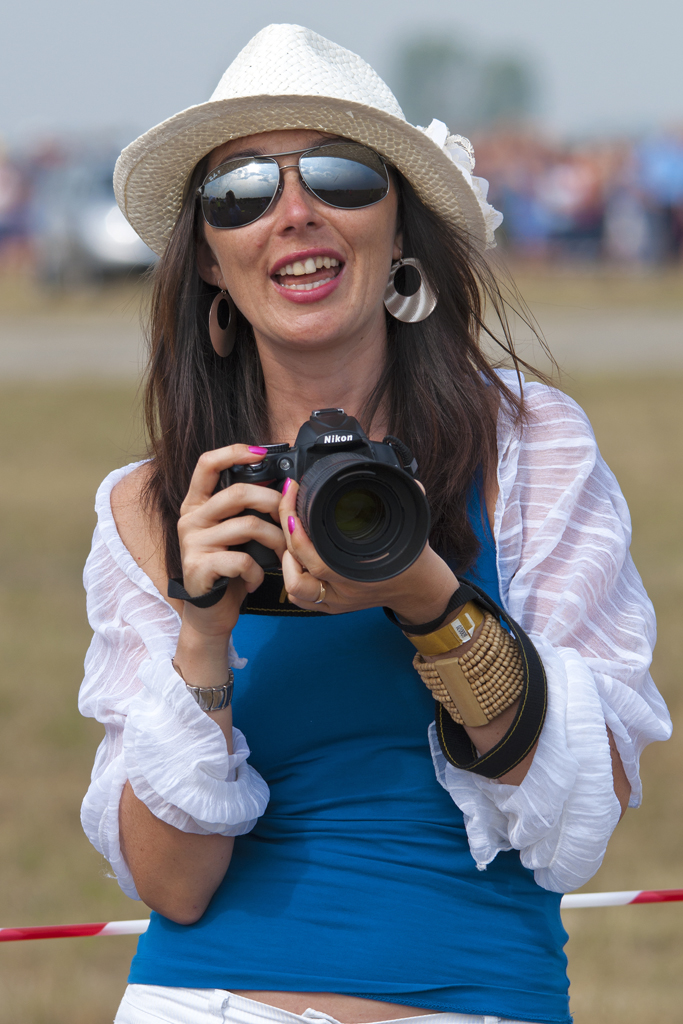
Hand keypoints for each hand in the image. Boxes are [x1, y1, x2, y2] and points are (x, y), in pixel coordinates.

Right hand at [177, 445, 286, 638]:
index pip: (207, 464)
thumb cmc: (226, 569)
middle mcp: (190, 519)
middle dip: (272, 502)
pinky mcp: (198, 568)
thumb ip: (243, 510)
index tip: (260, 451)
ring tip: (281, 554)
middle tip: (289, 517)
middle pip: (237, 493)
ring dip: (275, 540)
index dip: (233, 452)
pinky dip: (257, 572)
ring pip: (247, 526)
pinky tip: (256, 579)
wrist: (208, 613)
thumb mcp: (232, 534)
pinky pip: (242, 560)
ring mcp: (192, 543)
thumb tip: (280, 485)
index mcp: (196, 504)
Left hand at [278, 478, 457, 623]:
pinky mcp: (331, 605)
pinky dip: (291, 575)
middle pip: (297, 574)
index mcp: (360, 577)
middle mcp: (344, 593)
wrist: (420, 591)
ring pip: (294, 589)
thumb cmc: (414, 561)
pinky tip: (295, 554)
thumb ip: (410, 502)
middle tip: (288, 506)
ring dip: (286, 561)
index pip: (316, 563)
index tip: (294, 506)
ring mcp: (335, 601)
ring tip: (292, 534)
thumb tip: (412, 481)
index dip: (298, 536)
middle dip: (286, 536)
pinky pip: (299, 597)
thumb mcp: (412, 531)